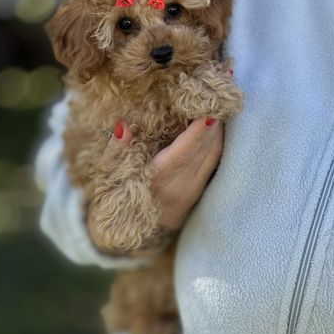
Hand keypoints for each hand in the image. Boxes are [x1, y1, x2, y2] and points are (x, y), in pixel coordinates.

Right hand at [87, 116, 223, 250]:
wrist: (132, 238)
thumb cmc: (118, 201)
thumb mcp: (111, 177)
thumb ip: (117, 151)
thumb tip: (124, 125)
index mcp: (159, 180)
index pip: (185, 151)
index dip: (199, 130)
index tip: (209, 108)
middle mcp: (181, 186)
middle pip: (205, 150)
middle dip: (215, 122)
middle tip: (221, 95)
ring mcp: (193, 191)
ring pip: (214, 156)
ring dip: (220, 130)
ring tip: (222, 104)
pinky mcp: (199, 193)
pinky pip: (213, 163)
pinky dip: (217, 143)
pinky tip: (218, 126)